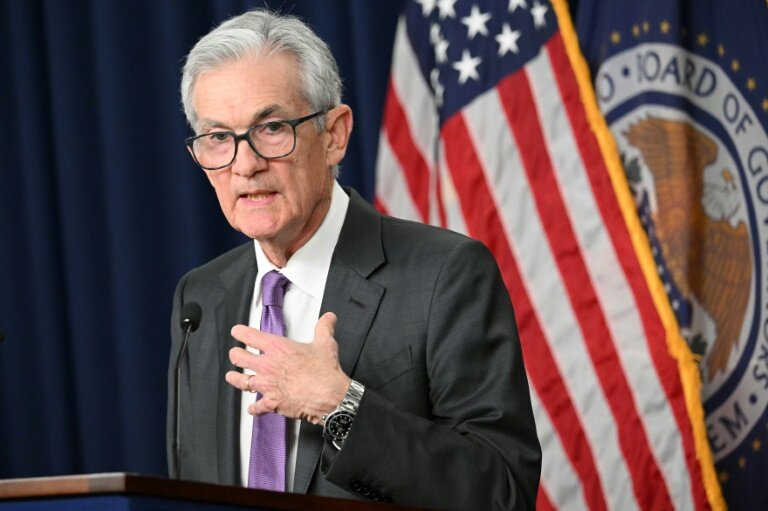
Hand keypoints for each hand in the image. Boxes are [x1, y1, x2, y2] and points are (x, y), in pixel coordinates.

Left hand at [225, 312, 350, 423]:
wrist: (327, 395)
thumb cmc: (324, 371)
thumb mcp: (325, 343)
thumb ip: (324, 327)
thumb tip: (329, 317)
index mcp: (278, 348)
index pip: (252, 336)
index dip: (240, 333)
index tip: (236, 332)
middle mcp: (268, 365)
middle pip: (241, 358)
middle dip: (235, 355)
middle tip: (234, 354)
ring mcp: (267, 385)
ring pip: (242, 381)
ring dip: (235, 379)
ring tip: (231, 376)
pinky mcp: (271, 403)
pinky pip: (256, 407)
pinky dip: (253, 408)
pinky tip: (252, 408)